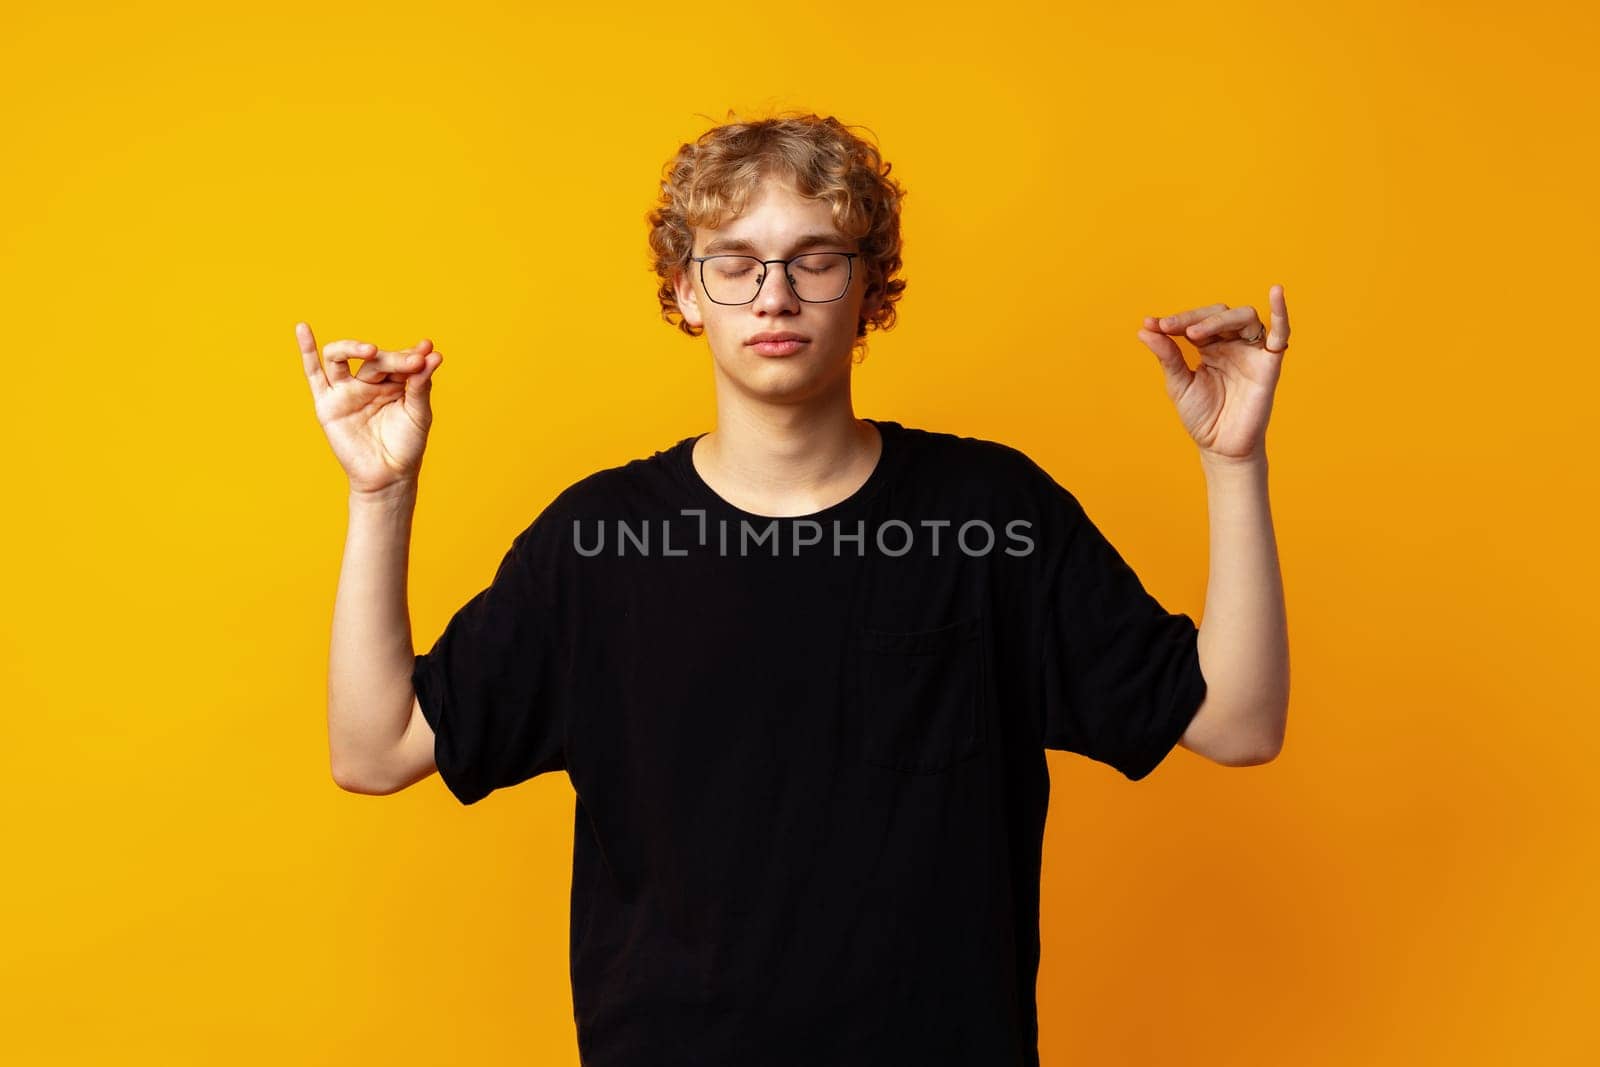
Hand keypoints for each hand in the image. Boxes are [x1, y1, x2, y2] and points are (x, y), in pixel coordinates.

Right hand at [297, 322, 443, 495]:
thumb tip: (433, 354)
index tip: (428, 352)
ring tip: (370, 350)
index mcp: (393, 381)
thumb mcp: (419, 413)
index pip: (399, 359)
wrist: (389, 476)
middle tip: (413, 362)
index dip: (412, 355)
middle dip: (394, 359)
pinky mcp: (327, 403)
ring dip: (353, 347)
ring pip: (340, 357)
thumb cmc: (407, 446)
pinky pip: (313, 374)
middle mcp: (368, 381)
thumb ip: (421, 385)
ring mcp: (346, 390)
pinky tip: (303, 329)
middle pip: (375, 359)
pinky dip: (306, 350)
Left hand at [1136, 284, 1290, 463]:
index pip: (1197, 322)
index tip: (1153, 325)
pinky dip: (1281, 313)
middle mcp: (1233, 344)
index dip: (1177, 320)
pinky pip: (1281, 334)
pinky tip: (1276, 292)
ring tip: (1195, 334)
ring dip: (1219, 320)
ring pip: (1245, 317)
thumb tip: (1144, 329)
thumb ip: (1167, 356)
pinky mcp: (1269, 365)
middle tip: (1172, 329)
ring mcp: (1252, 352)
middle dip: (1195, 318)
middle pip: (1220, 314)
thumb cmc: (1202, 417)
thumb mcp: (1179, 384)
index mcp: (1211, 347)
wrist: (1220, 448)